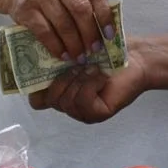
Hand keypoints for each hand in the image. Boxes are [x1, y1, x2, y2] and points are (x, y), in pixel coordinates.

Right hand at [4, 0, 114, 59]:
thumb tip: (105, 31)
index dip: (105, 16)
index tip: (110, 35)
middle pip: (80, 9)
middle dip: (90, 33)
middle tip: (95, 49)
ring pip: (63, 23)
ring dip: (74, 44)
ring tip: (80, 56)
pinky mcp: (26, 9)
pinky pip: (44, 32)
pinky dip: (56, 46)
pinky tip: (63, 55)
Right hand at [29, 44, 151, 124]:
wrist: (135, 58)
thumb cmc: (106, 54)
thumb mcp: (75, 54)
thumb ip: (54, 60)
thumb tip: (32, 55)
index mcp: (61, 91)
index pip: (37, 100)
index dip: (35, 87)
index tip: (42, 68)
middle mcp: (70, 105)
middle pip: (49, 100)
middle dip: (62, 78)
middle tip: (78, 64)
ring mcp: (83, 113)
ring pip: (66, 102)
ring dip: (79, 80)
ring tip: (92, 69)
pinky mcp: (97, 114)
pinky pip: (83, 101)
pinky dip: (91, 84)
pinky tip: (100, 76)